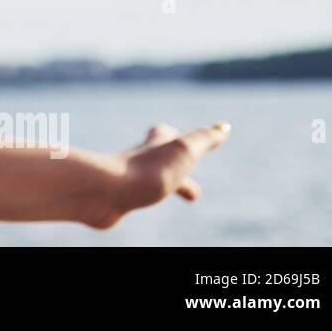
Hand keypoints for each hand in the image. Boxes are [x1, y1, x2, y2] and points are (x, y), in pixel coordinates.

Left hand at [82, 122, 230, 229]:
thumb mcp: (184, 151)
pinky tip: (127, 203)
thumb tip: (224, 127)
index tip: (172, 130)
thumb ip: (203, 139)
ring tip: (158, 192)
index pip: (162, 134)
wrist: (107, 193)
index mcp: (152, 147)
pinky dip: (131, 198)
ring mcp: (122, 180)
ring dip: (153, 183)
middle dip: (170, 167)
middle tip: (185, 180)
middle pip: (153, 159)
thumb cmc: (148, 171)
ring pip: (139, 178)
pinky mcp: (111, 199)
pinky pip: (123, 197)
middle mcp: (135, 160)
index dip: (169, 133)